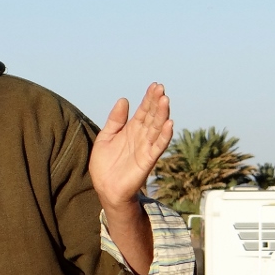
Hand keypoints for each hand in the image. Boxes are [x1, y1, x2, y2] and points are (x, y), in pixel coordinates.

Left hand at [89, 82, 173, 208]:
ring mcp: (145, 148)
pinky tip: (169, 124)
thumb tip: (124, 99)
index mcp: (131, 130)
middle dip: (156, 103)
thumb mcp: (105, 137)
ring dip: (162, 115)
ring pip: (156, 128)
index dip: (149, 98)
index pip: (143, 111)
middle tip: (161, 88)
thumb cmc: (105, 165)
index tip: (155, 85)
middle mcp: (141, 137)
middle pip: (152, 116)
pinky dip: (164, 136)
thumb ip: (115, 120)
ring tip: (165, 100)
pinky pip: (158, 147)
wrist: (105, 189)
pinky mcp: (147, 161)